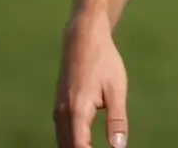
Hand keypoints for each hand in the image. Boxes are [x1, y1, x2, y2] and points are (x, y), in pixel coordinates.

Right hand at [55, 14, 128, 147]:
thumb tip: (119, 147)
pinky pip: (62, 133)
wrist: (83, 39)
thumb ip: (116, 120)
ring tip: (94, 147)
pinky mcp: (59, 107)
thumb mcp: (116, 90)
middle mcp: (62, 115)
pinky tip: (85, 145)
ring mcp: (58, 111)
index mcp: (77, 112)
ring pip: (63, 142)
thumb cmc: (103, 62)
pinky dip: (71, 142)